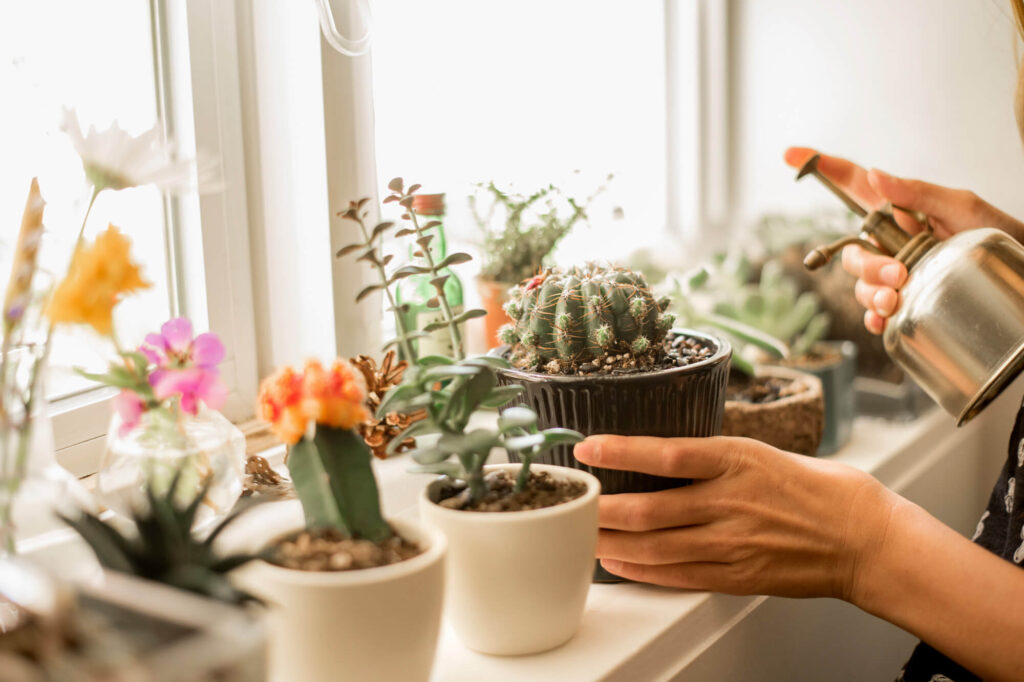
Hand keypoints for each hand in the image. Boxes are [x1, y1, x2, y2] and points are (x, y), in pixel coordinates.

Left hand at [574, 434, 898, 598]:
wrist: (864, 539)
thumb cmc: (818, 489)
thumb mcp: (763, 453)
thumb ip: (713, 458)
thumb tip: (662, 457)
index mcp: (738, 460)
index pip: (666, 453)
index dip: (620, 451)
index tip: (586, 447)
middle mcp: (731, 501)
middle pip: (649, 509)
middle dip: (602, 509)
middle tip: (573, 503)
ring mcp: (732, 542)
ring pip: (655, 547)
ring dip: (612, 544)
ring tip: (583, 536)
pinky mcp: (737, 575)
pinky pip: (677, 575)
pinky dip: (641, 571)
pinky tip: (619, 564)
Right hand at [784, 147, 1023, 333]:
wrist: (1022, 271)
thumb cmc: (998, 233)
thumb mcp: (962, 206)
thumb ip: (917, 192)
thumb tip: (876, 175)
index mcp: (898, 211)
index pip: (850, 184)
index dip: (821, 167)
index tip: (792, 154)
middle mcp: (889, 242)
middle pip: (850, 251)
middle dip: (867, 265)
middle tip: (898, 274)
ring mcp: (894, 272)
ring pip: (859, 284)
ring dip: (872, 294)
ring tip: (899, 300)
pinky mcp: (902, 300)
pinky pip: (873, 312)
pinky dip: (876, 317)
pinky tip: (886, 319)